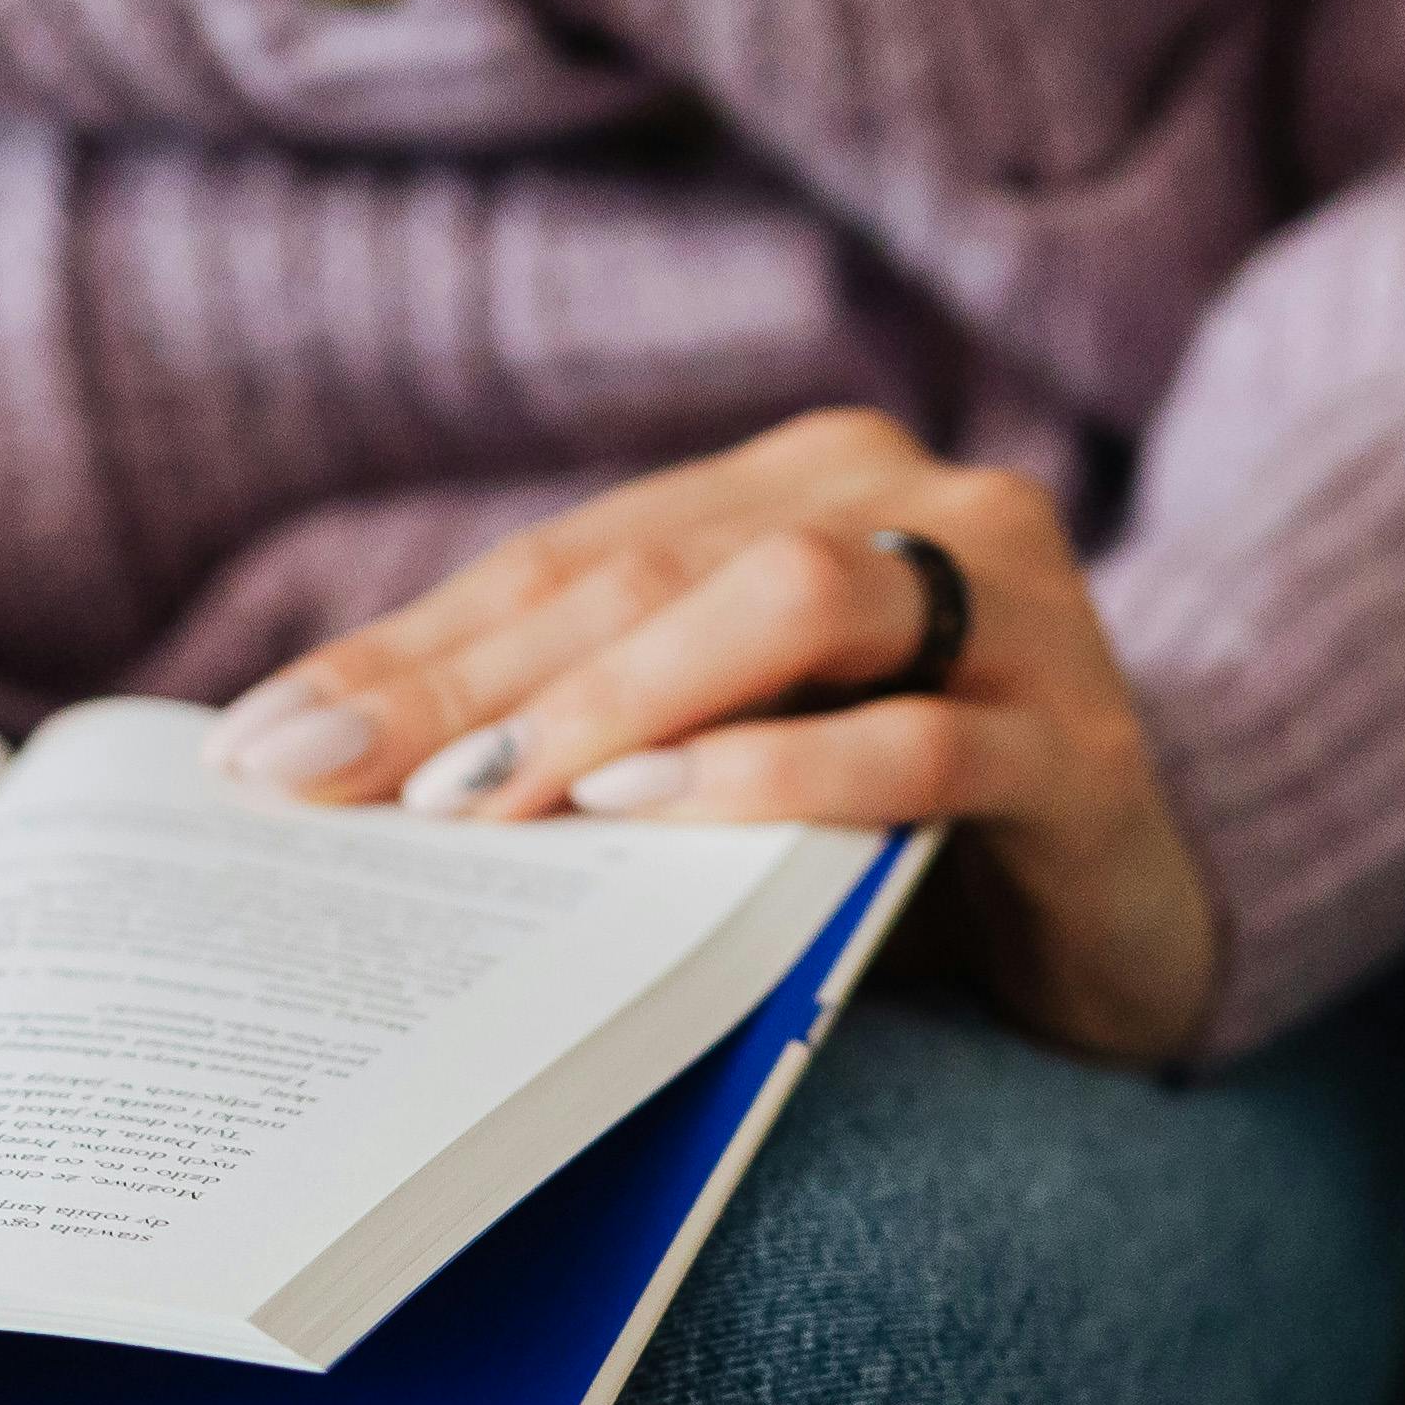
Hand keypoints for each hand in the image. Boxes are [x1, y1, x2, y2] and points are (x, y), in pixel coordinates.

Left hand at [207, 411, 1221, 1065]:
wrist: (1141, 918)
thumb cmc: (902, 835)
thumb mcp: (734, 763)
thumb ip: (601, 737)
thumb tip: (338, 774)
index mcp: (808, 486)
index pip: (570, 560)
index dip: (410, 651)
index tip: (263, 749)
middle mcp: (917, 505)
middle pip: (651, 575)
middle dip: (472, 683)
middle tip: (327, 780)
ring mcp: (1016, 610)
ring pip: (785, 610)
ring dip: (617, 704)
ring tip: (483, 801)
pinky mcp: (1081, 742)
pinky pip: (913, 739)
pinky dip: (775, 773)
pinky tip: (653, 818)